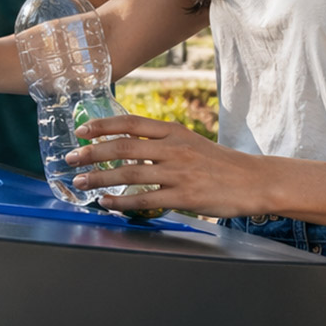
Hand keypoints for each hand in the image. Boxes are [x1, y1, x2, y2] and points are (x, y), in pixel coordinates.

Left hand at [66, 114, 269, 217]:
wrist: (254, 181)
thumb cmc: (219, 163)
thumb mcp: (190, 142)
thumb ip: (161, 142)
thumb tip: (125, 146)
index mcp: (174, 132)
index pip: (131, 122)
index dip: (103, 125)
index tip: (81, 130)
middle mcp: (174, 149)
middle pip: (124, 147)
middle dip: (92, 153)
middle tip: (70, 158)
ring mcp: (179, 173)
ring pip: (129, 173)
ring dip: (100, 179)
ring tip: (81, 182)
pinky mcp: (184, 196)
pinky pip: (144, 200)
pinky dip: (121, 202)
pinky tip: (107, 203)